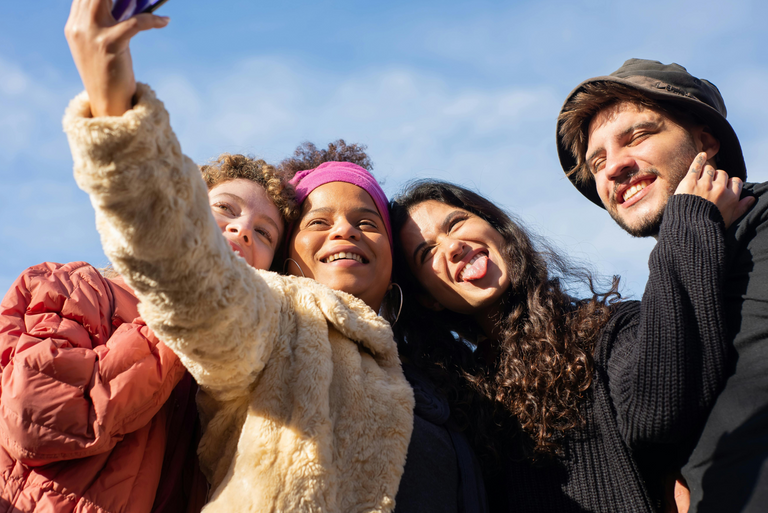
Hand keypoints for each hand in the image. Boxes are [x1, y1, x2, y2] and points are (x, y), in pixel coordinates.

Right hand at [64, 0, 168, 116]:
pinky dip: (152, 20)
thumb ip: (103, 24)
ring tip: (149, 2)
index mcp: (74, 27)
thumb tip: (127, 5)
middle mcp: (79, 27)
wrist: (107, 104)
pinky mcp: (109, 44)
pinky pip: (135, 22)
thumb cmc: (110, 74)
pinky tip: (164, 22)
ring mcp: (92, 35)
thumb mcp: (100, 46)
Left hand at [674, 152, 754, 228]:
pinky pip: (696, 166)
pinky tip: (701, 155)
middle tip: (709, 186)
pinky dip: (699, 159)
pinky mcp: (689, 182)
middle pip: (722, 174)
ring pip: (709, 169)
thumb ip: (741, 208)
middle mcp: (719, 189)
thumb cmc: (708, 227)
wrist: (687, 230)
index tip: (723, 186)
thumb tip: (751, 199)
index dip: (729, 183)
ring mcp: (704, 185)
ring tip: (700, 181)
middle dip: (716, 178)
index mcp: (731, 198)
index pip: (735, 181)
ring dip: (705, 173)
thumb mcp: (729, 220)